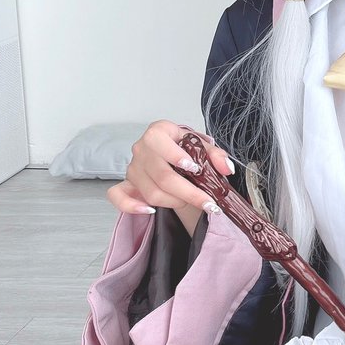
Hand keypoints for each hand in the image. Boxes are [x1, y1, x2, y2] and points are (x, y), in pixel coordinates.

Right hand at [106, 120, 234, 215]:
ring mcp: (132, 168)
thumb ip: (215, 155)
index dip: (177, 158)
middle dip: (189, 193)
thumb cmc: (184, 148)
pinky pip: (118, 197)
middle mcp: (141, 149)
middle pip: (161, 176)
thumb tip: (226, 169)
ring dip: (175, 202)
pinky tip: (150, 211)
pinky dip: (132, 206)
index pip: (160, 143)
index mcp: (158, 132)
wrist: (172, 154)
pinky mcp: (126, 184)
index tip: (196, 169)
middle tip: (209, 203)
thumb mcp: (202, 145)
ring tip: (191, 202)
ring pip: (151, 192)